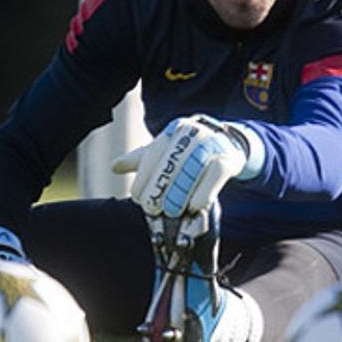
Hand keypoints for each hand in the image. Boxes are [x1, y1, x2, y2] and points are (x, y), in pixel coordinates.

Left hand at [112, 115, 255, 217]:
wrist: (228, 145)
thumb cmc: (189, 151)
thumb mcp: (164, 152)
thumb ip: (140, 160)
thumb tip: (113, 166)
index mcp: (172, 129)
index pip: (153, 154)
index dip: (143, 177)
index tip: (137, 198)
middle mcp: (191, 133)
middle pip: (171, 163)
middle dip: (159, 188)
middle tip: (152, 208)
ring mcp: (211, 144)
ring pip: (192, 170)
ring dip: (180, 193)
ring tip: (171, 211)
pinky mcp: (227, 159)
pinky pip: (214, 176)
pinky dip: (203, 192)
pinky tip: (193, 207)